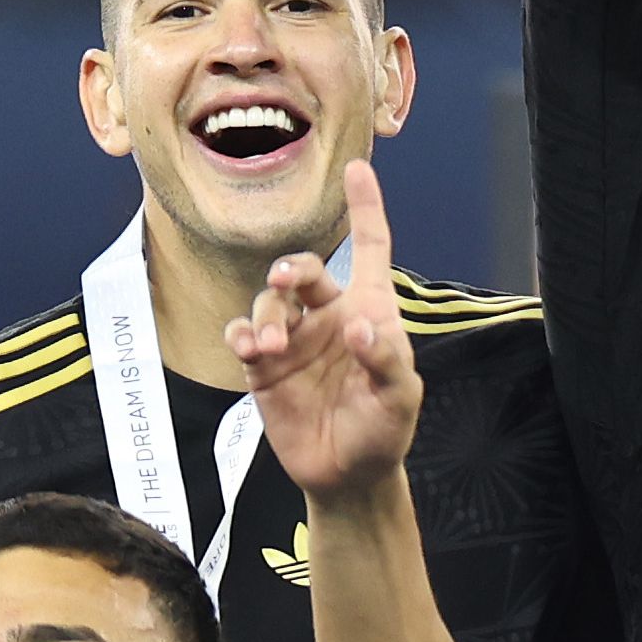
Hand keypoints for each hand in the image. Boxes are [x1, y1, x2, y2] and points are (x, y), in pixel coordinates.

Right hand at [232, 163, 423, 502]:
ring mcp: (294, 338)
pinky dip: (243, 335)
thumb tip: (358, 325)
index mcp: (370, 310)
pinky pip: (244, 334)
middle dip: (291, 269)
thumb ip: (383, 359)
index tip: (358, 168)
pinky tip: (251, 348)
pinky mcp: (263, 365)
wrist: (347, 473)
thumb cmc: (384, 428)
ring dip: (267, 315)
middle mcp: (328, 316)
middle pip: (303, 270)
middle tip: (285, 281)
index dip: (366, 209)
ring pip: (269, 302)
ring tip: (272, 347)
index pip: (368, 249)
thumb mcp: (399, 397)